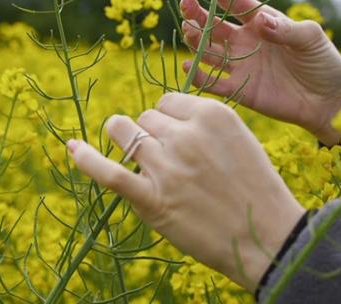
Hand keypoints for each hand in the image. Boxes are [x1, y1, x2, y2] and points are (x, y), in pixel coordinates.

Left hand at [67, 93, 304, 289]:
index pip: (167, 102)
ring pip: (125, 133)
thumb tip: (160, 119)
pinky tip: (72, 149)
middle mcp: (186, 135)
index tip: (179, 139)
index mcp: (212, 115)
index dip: (168, 120)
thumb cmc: (256, 191)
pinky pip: (107, 172)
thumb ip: (202, 126)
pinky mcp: (152, 199)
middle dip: (151, 134)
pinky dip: (86, 159)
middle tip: (171, 161)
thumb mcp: (239, 141)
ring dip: (127, 142)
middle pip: (145, 117)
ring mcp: (166, 167)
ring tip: (140, 159)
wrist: (268, 239)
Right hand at [181, 0, 340, 145]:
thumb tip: (261, 20)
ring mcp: (240, 66)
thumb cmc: (324, 63)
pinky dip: (198, 75)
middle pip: (214, 25)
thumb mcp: (312, 39)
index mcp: (263, 23)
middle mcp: (246, 42)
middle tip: (186, 6)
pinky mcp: (239, 90)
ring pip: (208, 50)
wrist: (329, 101)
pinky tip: (188, 65)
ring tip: (188, 30)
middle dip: (198, 14)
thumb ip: (287, 28)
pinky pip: (213, 82)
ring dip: (195, 40)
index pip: (236, 3)